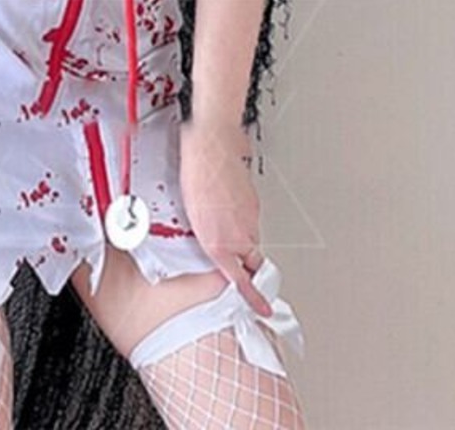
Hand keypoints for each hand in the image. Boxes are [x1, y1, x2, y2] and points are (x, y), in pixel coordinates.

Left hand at [178, 119, 273, 317]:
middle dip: (248, 265)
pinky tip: (227, 205)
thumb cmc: (195, 177)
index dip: (254, 297)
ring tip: (222, 221)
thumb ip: (207, 239)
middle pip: (251, 261)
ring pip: (251, 239)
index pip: (242, 280)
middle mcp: (238, 235)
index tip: (263, 307)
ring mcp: (250, 218)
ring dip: (241, 237)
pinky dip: (242, 218)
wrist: (211, 147)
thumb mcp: (192, 217)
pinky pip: (251, 220)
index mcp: (219, 244)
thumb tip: (212, 248)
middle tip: (242, 264)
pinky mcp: (254, 203)